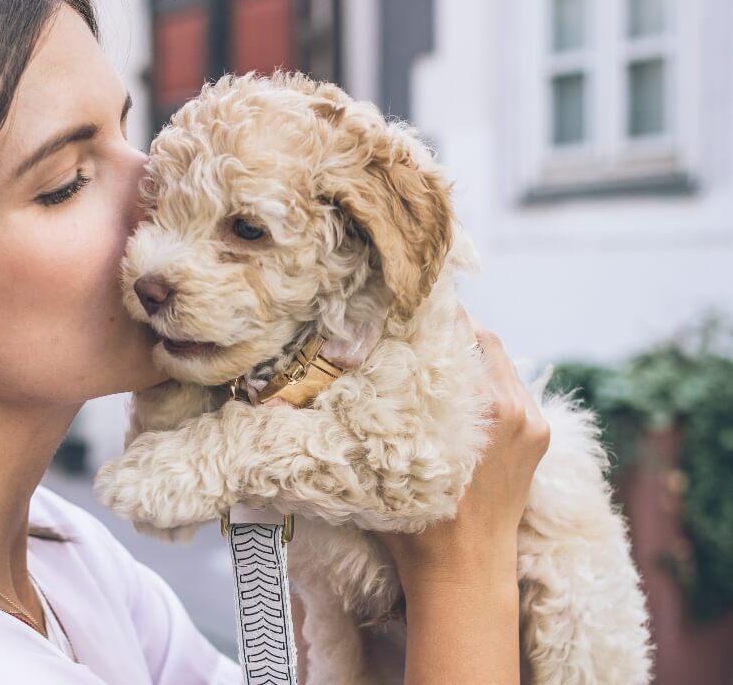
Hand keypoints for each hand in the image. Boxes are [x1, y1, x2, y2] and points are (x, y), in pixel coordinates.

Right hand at [374, 304, 550, 590]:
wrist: (466, 572)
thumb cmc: (418, 524)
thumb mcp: (390, 458)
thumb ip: (377, 410)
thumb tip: (333, 372)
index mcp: (482, 407)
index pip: (461, 332)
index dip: (433, 311)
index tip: (406, 299)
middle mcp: (514, 406)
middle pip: (483, 339)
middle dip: (450, 327)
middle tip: (414, 320)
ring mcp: (532, 421)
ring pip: (500, 361)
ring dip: (469, 351)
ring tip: (432, 351)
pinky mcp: (538, 435)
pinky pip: (512, 387)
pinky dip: (486, 377)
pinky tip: (457, 387)